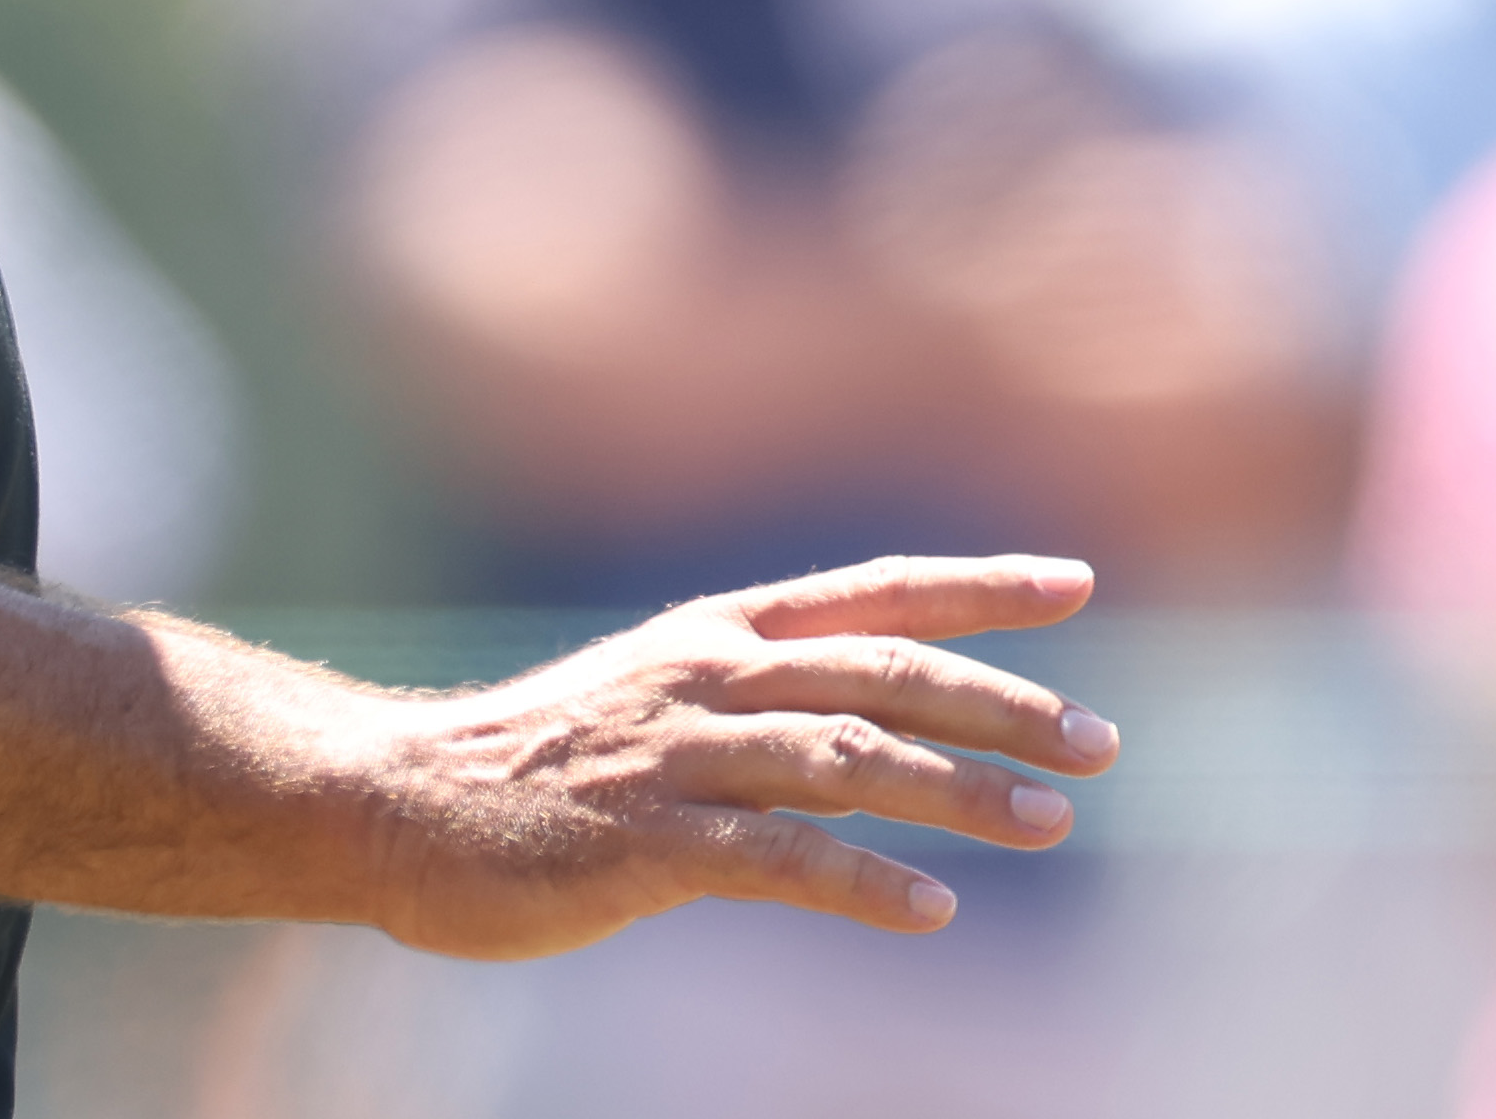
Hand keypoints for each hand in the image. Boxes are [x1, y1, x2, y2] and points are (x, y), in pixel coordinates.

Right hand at [343, 556, 1117, 958]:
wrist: (393, 802)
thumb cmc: (532, 765)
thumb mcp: (651, 698)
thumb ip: (751, 700)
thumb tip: (866, 728)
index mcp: (715, 632)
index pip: (872, 591)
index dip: (978, 585)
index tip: (1080, 585)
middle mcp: (707, 674)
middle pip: (885, 672)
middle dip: (1003, 704)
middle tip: (1102, 744)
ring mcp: (675, 754)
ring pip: (847, 756)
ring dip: (958, 790)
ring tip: (1051, 822)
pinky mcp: (643, 839)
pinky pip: (775, 857)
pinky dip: (861, 880)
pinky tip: (930, 910)